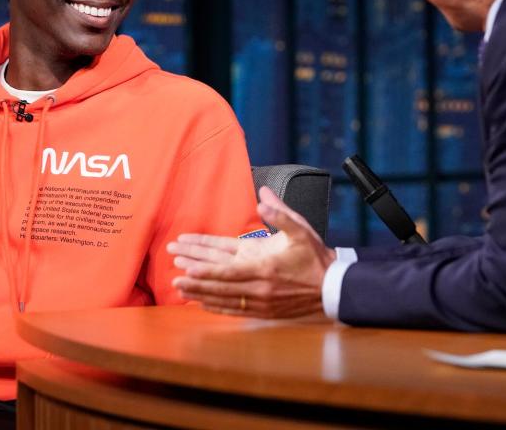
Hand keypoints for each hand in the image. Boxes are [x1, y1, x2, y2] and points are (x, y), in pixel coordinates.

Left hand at [167, 186, 336, 317]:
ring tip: (179, 288)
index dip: (206, 271)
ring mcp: (260, 301)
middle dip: (195, 279)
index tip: (187, 268)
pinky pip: (234, 310)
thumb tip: (263, 195)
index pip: (228, 270)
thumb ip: (281, 212)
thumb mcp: (301, 229)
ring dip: (200, 294)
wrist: (332, 286)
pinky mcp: (263, 310)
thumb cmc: (315, 257)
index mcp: (265, 265)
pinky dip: (216, 307)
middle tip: (173, 274)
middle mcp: (259, 286)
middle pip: (220, 284)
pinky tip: (201, 304)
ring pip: (223, 298)